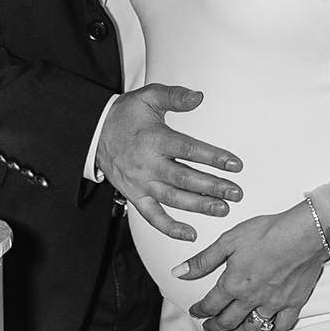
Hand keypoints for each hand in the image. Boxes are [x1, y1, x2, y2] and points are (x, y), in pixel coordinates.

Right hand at [95, 83, 243, 241]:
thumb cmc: (124, 115)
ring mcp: (141, 183)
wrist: (94, 131)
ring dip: (199, 206)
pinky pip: (153, 217)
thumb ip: (174, 97)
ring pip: (174, 199)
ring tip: (222, 209)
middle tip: (235, 192)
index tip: (235, 164)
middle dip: (213, 187)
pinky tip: (190, 234)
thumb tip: (198, 97)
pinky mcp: (135, 195)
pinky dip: (170, 228)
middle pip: (185, 179)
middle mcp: (148, 164)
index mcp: (155, 140)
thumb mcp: (148, 97)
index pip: (189, 150)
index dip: (214, 157)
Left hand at [172, 202, 327, 330]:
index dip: (200, 310)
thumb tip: (179, 272)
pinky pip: (280, 326)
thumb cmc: (267, 233)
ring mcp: (273, 304)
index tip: (195, 312)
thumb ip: (203, 260)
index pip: (211, 304)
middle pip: (228, 319)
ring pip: (251, 326)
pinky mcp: (293, 304)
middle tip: (208, 326)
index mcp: (233, 284)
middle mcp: (251, 299)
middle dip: (215, 324)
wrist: (302, 235)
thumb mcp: (227, 241)